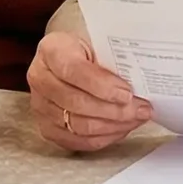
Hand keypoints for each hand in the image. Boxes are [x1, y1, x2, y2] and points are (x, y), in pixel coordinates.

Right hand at [26, 32, 152, 151]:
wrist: (71, 58)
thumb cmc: (89, 49)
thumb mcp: (100, 41)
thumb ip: (115, 58)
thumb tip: (143, 82)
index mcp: (51, 50)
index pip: (73, 70)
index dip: (102, 85)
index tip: (128, 92)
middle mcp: (39, 78)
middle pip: (76, 103)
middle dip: (115, 110)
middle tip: (142, 109)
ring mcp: (40, 106)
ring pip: (79, 126)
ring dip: (114, 126)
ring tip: (136, 119)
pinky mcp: (47, 128)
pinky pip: (78, 142)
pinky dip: (104, 138)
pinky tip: (121, 128)